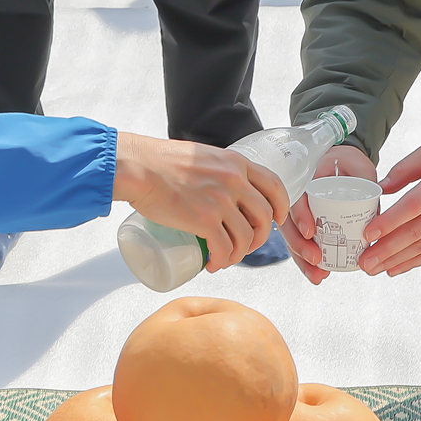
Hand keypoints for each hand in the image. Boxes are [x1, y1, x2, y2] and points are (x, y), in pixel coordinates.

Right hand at [114, 133, 288, 270]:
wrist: (139, 168)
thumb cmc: (160, 161)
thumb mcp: (202, 156)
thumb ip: (217, 169)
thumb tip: (220, 188)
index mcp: (236, 163)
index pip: (274, 185)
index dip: (280, 207)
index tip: (275, 220)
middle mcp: (234, 181)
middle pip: (264, 216)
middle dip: (260, 237)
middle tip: (247, 245)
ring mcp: (221, 201)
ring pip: (246, 237)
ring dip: (239, 254)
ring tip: (225, 258)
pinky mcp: (205, 220)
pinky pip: (225, 249)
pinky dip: (221, 261)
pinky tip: (213, 264)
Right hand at [286, 146, 378, 284]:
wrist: (341, 164)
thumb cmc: (349, 163)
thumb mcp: (360, 167)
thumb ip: (366, 181)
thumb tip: (374, 212)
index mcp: (305, 179)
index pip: (296, 198)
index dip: (300, 216)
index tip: (310, 232)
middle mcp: (296, 197)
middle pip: (289, 223)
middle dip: (299, 246)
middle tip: (316, 261)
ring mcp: (298, 213)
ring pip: (292, 237)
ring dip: (302, 259)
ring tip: (317, 276)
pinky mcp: (304, 225)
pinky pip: (300, 243)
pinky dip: (306, 261)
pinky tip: (317, 275)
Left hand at [355, 138, 420, 276]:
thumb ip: (406, 167)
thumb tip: (381, 187)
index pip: (412, 206)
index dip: (389, 222)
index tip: (367, 233)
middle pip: (415, 232)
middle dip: (386, 249)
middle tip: (363, 261)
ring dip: (397, 260)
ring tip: (374, 268)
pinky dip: (416, 262)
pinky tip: (396, 267)